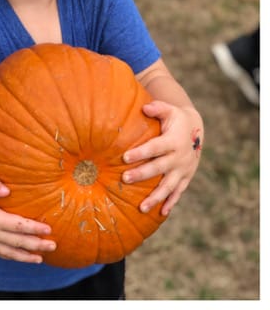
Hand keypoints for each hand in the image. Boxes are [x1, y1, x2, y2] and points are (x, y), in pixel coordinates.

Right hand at [0, 176, 56, 263]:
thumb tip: (7, 189)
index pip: (17, 225)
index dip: (33, 228)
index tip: (48, 229)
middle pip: (18, 242)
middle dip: (37, 244)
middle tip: (53, 245)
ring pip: (11, 253)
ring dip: (27, 256)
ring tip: (42, 258)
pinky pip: (2, 254)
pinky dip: (15, 257)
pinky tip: (24, 258)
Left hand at [121, 100, 203, 216]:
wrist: (196, 130)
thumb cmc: (175, 118)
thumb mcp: (169, 110)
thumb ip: (157, 108)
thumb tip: (144, 107)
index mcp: (173, 141)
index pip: (155, 148)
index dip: (141, 152)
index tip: (124, 157)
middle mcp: (179, 158)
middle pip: (159, 168)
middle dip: (142, 174)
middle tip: (125, 179)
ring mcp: (183, 170)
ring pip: (169, 186)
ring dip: (156, 197)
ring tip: (141, 208)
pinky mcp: (186, 178)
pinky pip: (178, 192)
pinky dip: (170, 203)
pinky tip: (161, 213)